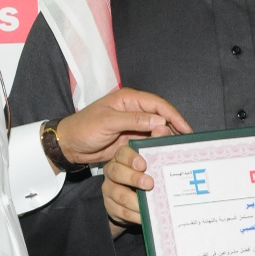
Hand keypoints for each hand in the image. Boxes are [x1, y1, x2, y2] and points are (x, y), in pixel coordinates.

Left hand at [53, 88, 189, 168]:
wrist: (69, 145)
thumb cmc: (84, 128)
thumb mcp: (108, 122)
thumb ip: (134, 120)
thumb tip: (160, 121)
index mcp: (129, 99)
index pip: (158, 105)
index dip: (174, 115)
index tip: (186, 129)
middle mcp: (134, 110)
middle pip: (161, 117)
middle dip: (174, 128)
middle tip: (185, 143)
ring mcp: (133, 126)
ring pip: (157, 131)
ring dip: (167, 139)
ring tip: (179, 151)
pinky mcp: (131, 140)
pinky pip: (149, 142)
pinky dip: (158, 148)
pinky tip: (166, 156)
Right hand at [102, 145, 148, 236]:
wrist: (132, 199)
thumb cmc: (145, 173)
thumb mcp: (152, 158)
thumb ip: (156, 143)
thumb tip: (162, 127)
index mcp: (123, 157)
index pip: (123, 153)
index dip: (132, 158)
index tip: (144, 164)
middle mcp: (113, 171)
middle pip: (117, 172)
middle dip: (133, 178)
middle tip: (150, 184)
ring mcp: (110, 189)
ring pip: (118, 194)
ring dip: (134, 200)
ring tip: (148, 204)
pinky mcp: (111, 206)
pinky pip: (121, 211)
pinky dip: (134, 215)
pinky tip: (145, 216)